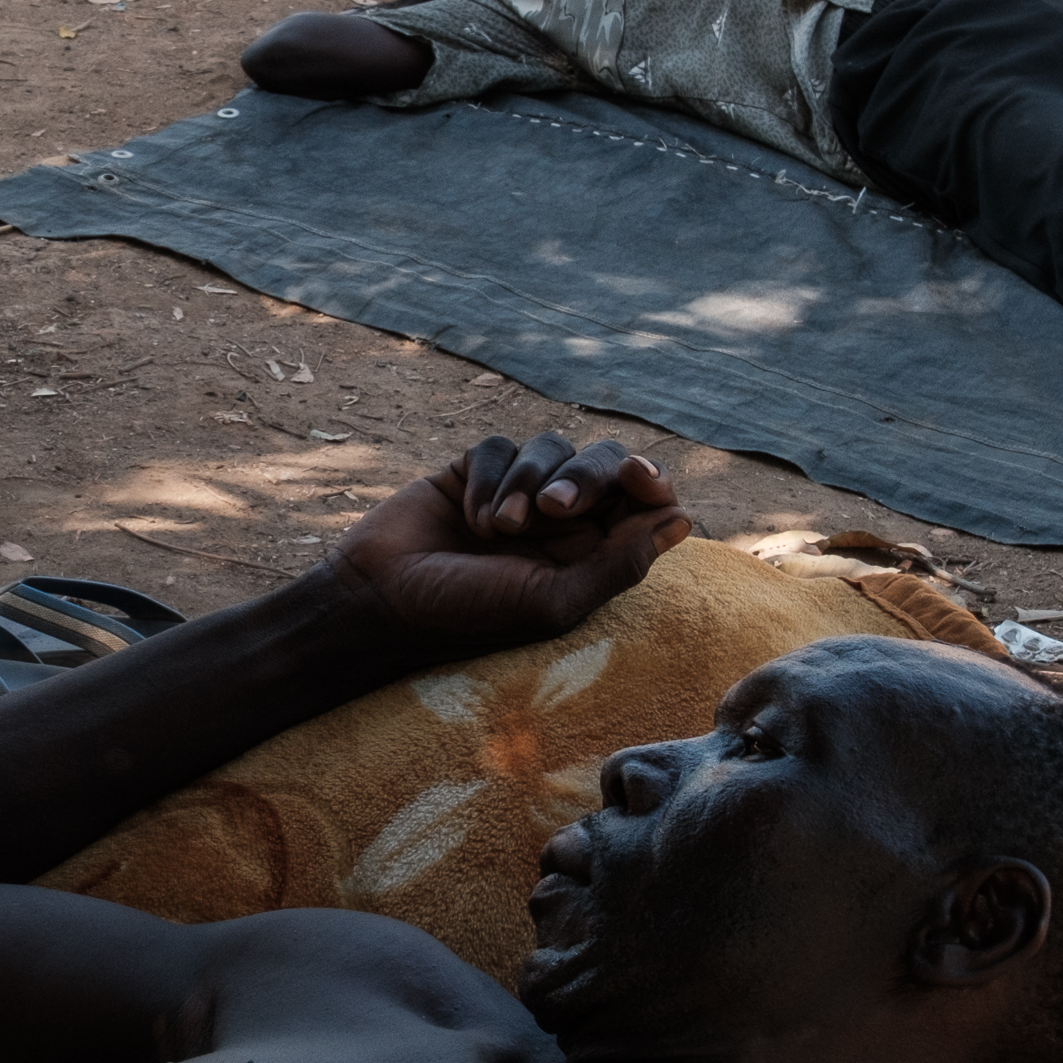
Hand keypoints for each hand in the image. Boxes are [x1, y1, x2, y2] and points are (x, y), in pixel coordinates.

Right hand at [330, 432, 689, 647]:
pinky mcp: (474, 473)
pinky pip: (499, 446)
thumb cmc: (469, 616)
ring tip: (496, 527)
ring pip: (550, 447)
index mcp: (591, 557)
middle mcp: (561, 523)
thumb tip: (681, 519)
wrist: (381, 600)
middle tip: (555, 507)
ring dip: (527, 481)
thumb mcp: (551, 602)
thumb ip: (618, 563)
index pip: (643, 502)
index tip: (639, 477)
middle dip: (588, 474)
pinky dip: (489, 476)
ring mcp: (517, 493)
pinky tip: (468, 514)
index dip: (650, 480)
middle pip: (604, 462)